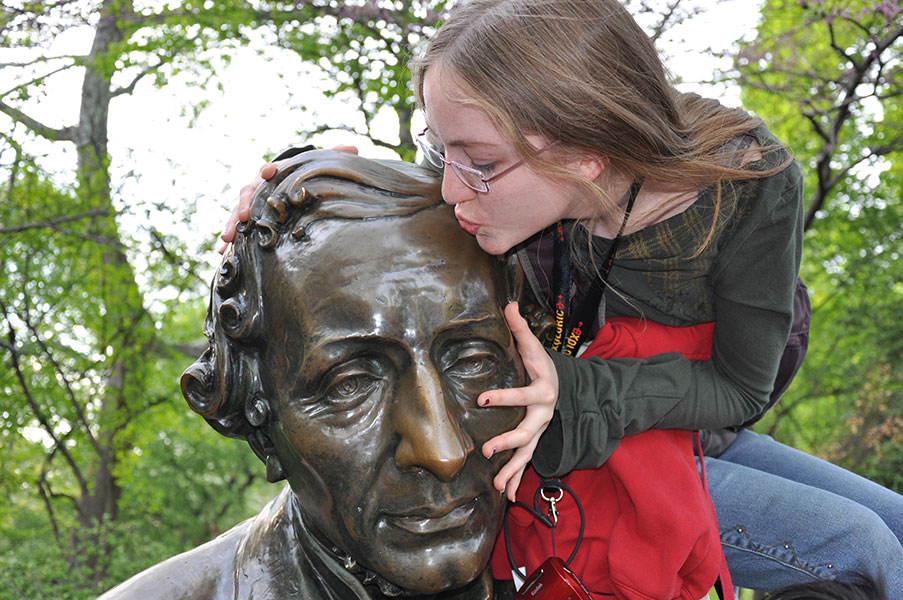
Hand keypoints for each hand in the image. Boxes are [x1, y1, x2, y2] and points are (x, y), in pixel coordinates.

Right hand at [218, 145, 359, 253]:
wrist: (289, 182)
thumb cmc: (304, 175)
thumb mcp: (317, 166)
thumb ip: (333, 156)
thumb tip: (353, 148)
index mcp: (275, 172)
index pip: (269, 169)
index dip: (268, 170)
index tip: (268, 171)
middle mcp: (259, 186)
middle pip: (248, 192)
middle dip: (245, 204)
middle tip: (245, 216)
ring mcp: (251, 202)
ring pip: (238, 211)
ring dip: (232, 224)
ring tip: (227, 239)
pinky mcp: (247, 218)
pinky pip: (236, 227)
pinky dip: (230, 238)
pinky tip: (223, 251)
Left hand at [479, 302, 557, 500]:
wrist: (564, 387)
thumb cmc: (543, 366)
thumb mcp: (533, 347)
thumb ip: (520, 328)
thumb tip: (508, 304)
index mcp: (543, 392)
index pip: (522, 396)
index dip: (503, 396)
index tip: (481, 399)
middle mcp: (543, 416)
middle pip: (527, 433)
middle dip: (508, 442)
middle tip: (488, 450)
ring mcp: (540, 432)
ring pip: (528, 454)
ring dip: (513, 470)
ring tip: (498, 486)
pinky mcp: (534, 442)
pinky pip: (526, 463)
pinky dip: (517, 480)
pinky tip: (506, 496)